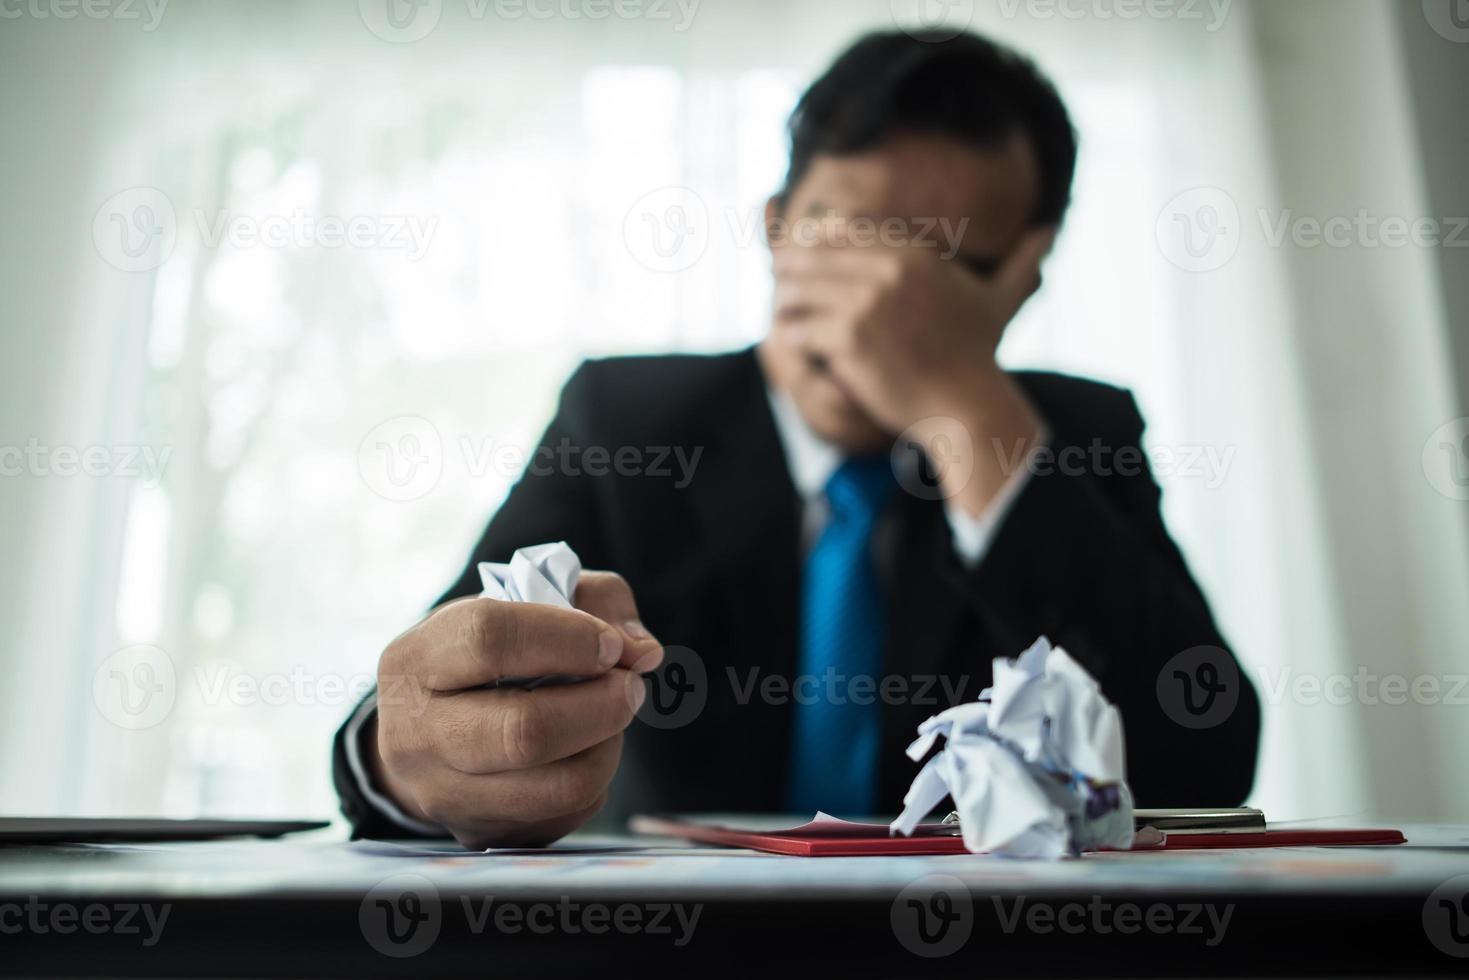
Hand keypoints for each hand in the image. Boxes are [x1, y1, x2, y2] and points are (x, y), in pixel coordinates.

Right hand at [367, 571, 663, 848]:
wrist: (428, 727)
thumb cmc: (489, 653)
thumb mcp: (530, 599)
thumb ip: (597, 601)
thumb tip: (643, 653)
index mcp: (415, 659)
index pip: (489, 639)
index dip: (567, 638)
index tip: (607, 645)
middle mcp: (415, 734)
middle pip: (524, 731)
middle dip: (601, 706)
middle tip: (630, 686)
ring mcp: (443, 794)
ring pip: (557, 786)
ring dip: (608, 746)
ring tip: (612, 716)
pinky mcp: (479, 834)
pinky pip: (565, 815)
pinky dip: (595, 779)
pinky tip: (584, 750)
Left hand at [771, 225, 1054, 432]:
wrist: (964, 406)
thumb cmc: (976, 357)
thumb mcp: (997, 300)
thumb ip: (1020, 262)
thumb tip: (1050, 231)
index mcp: (913, 254)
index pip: (844, 231)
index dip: (818, 239)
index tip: (803, 250)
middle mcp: (888, 270)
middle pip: (815, 254)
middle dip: (791, 263)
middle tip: (777, 274)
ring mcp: (866, 303)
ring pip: (800, 288)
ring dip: (786, 297)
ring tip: (783, 308)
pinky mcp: (848, 338)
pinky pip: (801, 327)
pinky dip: (793, 334)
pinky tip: (794, 340)